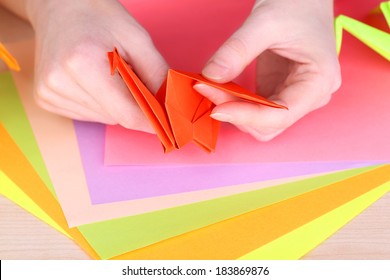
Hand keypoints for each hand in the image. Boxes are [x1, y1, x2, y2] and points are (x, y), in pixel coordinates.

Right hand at [27, 0, 167, 131]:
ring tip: (107, 73)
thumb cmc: (99, 17)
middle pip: (116, 118)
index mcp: (83, 64)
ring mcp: (49, 92)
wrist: (59, 7)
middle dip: (133, 105)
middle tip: (133, 78)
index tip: (167, 122)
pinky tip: (93, 80)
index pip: (127, 115)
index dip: (151, 120)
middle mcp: (60, 82)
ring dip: (115, 104)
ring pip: (103, 118)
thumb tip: (171, 108)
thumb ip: (157, 75)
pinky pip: (87, 115)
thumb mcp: (137, 39)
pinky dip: (99, 104)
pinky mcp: (45, 98)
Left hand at [194, 0, 340, 140]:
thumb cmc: (296, 4)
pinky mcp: (277, 91)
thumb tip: (211, 76)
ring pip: (260, 122)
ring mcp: (293, 96)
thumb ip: (237, 50)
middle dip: (237, 113)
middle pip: (269, 124)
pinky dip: (235, 102)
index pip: (282, 115)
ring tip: (211, 87)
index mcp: (319, 82)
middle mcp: (310, 96)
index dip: (248, 116)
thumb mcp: (265, 22)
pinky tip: (220, 87)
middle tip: (208, 89)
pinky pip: (255, 108)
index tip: (217, 109)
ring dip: (234, 110)